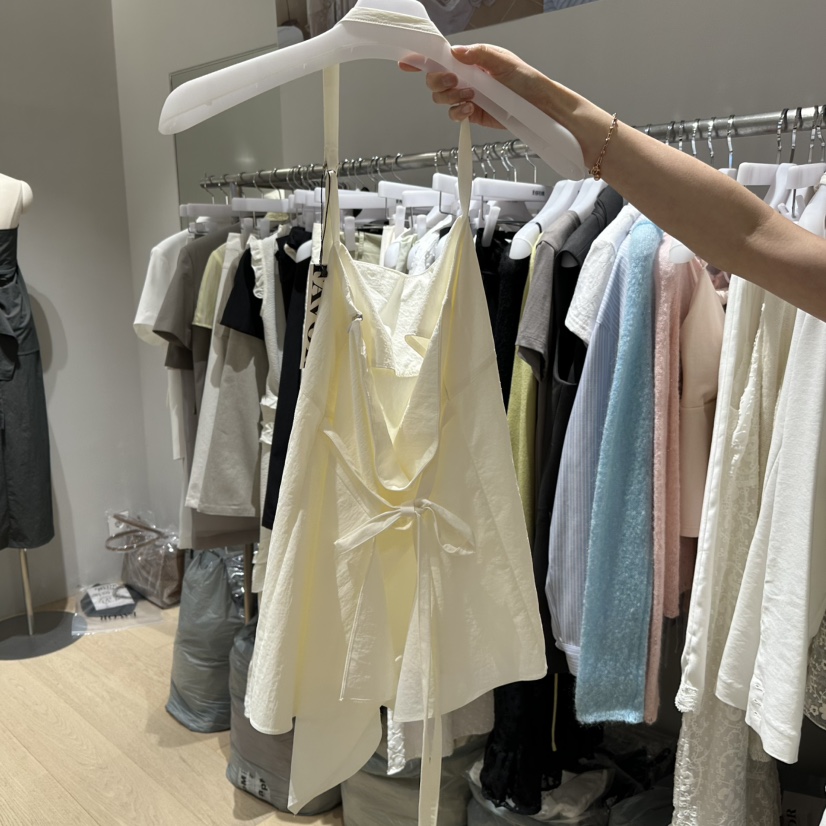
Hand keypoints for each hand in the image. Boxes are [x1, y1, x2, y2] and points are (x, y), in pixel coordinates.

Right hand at [400, 44, 555, 129]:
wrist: (537, 106)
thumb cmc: (525, 80)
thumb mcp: (503, 60)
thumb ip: (478, 55)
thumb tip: (455, 52)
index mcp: (469, 61)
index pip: (441, 58)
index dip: (421, 60)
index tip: (406, 62)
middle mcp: (465, 78)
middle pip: (434, 80)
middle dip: (438, 81)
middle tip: (455, 81)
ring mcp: (466, 97)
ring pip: (441, 99)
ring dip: (451, 97)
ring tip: (471, 96)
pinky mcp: (471, 115)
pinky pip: (454, 115)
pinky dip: (458, 113)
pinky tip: (471, 109)